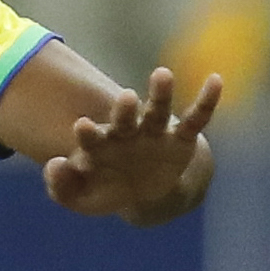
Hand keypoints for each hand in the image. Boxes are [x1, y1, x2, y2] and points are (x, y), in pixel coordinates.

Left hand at [45, 67, 220, 223]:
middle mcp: (127, 133)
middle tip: (126, 97)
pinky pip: (196, 119)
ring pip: (157, 110)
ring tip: (162, 74)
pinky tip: (216, 80)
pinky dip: (206, 101)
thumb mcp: (81, 197)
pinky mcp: (181, 138)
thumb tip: (53, 164)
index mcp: (100, 145)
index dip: (87, 134)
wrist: (143, 194)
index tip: (81, 126)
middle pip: (124, 118)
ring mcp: (154, 133)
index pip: (92, 138)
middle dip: (125, 109)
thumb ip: (61, 186)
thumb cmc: (106, 189)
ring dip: (160, 93)